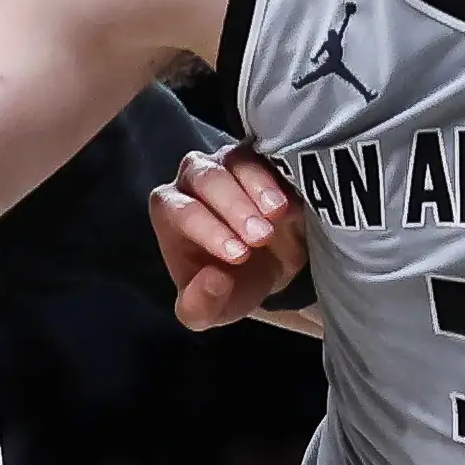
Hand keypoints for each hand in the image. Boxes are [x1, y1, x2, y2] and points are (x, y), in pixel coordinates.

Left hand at [151, 147, 306, 331]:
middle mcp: (195, 179)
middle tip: (261, 236)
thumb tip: (213, 280)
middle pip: (206, 178)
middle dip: (234, 207)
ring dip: (258, 185)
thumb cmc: (231, 285)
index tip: (239, 256)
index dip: (208, 231)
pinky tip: (294, 204)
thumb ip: (201, 305)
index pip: (180, 211)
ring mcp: (230, 161)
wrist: (271, 271)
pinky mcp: (266, 156)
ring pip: (237, 160)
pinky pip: (272, 154)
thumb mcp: (213, 311)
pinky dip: (282, 177)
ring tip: (278, 213)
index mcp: (171, 212)